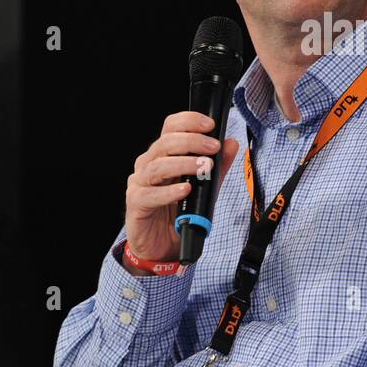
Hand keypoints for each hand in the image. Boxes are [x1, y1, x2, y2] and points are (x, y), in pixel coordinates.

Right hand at [124, 111, 239, 263]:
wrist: (161, 245)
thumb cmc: (179, 212)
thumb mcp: (205, 187)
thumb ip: (218, 167)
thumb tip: (231, 144)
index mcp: (163, 154)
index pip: (170, 127)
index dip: (188, 121)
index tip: (210, 124)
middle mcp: (148, 164)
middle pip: (165, 143)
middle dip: (192, 142)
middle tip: (213, 148)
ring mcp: (139, 182)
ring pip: (157, 166)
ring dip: (183, 164)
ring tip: (204, 167)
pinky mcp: (136, 203)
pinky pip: (150, 194)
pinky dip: (169, 191)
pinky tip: (185, 190)